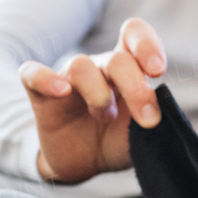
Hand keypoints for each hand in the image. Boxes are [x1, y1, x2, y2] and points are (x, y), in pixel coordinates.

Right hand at [20, 18, 166, 183]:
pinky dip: (46, 79)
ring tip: (105, 117)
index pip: (134, 33)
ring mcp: (68, 79)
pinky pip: (33, 74)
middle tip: (148, 119)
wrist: (83, 163)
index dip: (146, 44)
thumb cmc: (117, 140)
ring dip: (99, 94)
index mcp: (128, 69)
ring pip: (81, 65)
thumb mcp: (143, 134)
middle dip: (136, 88)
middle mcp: (99, 68)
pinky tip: (62, 91)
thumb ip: (155, 120)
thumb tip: (164, 116)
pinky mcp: (41, 96)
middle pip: (116, 60)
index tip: (157, 70)